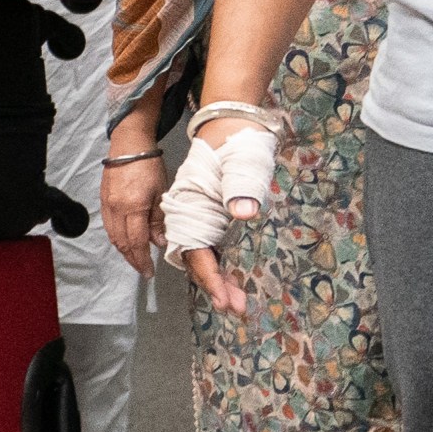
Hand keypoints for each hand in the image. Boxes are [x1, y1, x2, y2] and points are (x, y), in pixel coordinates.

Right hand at [100, 157, 160, 276]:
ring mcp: (107, 206)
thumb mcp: (160, 193)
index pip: (137, 242)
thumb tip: (159, 242)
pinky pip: (108, 227)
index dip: (142, 260)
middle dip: (132, 260)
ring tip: (135, 259)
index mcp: (133, 207)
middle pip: (122, 243)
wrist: (129, 145)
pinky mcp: (103, 201)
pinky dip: (117, 239)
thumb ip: (158, 220)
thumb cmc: (148, 165)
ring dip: (124, 251)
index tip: (148, 272)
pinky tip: (125, 241)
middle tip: (143, 270)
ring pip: (113, 237)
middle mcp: (116, 210)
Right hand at [162, 115, 282, 314]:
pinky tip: (233, 278)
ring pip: (202, 257)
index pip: (195, 251)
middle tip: (238, 309)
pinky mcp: (208, 214)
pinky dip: (220, 266)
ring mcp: (198, 216)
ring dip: (219, 281)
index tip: (225, 300)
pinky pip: (208, 247)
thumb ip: (240, 187)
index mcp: (188, 208)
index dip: (210, 278)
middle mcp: (187, 216)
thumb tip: (244, 213)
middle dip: (217, 287)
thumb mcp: (239, 162)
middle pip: (196, 260)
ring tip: (239, 301)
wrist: (229, 122)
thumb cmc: (233, 142)